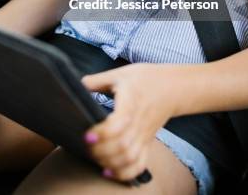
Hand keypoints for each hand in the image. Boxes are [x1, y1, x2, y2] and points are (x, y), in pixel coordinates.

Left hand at [81, 63, 172, 181]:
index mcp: (131, 102)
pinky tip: (108, 171)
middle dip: (100, 150)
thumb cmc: (145, 78)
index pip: (119, 124)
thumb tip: (74, 85)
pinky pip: (139, 165)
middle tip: (86, 144)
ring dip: (110, 162)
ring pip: (129, 158)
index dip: (102, 133)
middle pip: (122, 146)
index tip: (87, 134)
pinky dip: (124, 173)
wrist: (172, 87)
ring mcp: (144, 135)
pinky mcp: (147, 143)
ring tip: (95, 156)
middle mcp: (139, 122)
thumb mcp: (120, 73)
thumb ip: (96, 81)